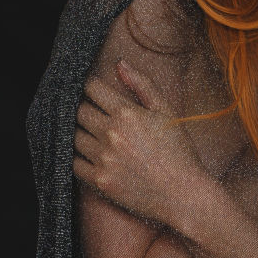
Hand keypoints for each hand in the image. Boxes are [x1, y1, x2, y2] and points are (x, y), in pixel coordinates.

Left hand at [72, 58, 199, 225]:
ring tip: (95, 135)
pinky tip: (93, 155)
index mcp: (127, 113)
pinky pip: (74, 163)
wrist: (184, 194)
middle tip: (95, 114)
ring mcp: (103, 159)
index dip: (92, 87)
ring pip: (73, 136)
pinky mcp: (99, 181)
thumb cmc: (179, 151)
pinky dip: (79, 156)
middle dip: (85, 108)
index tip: (95, 91)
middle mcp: (111, 134)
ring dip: (81, 132)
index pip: (92, 88)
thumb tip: (119, 63)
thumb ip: (142, 85)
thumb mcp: (167, 111)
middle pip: (79, 111)